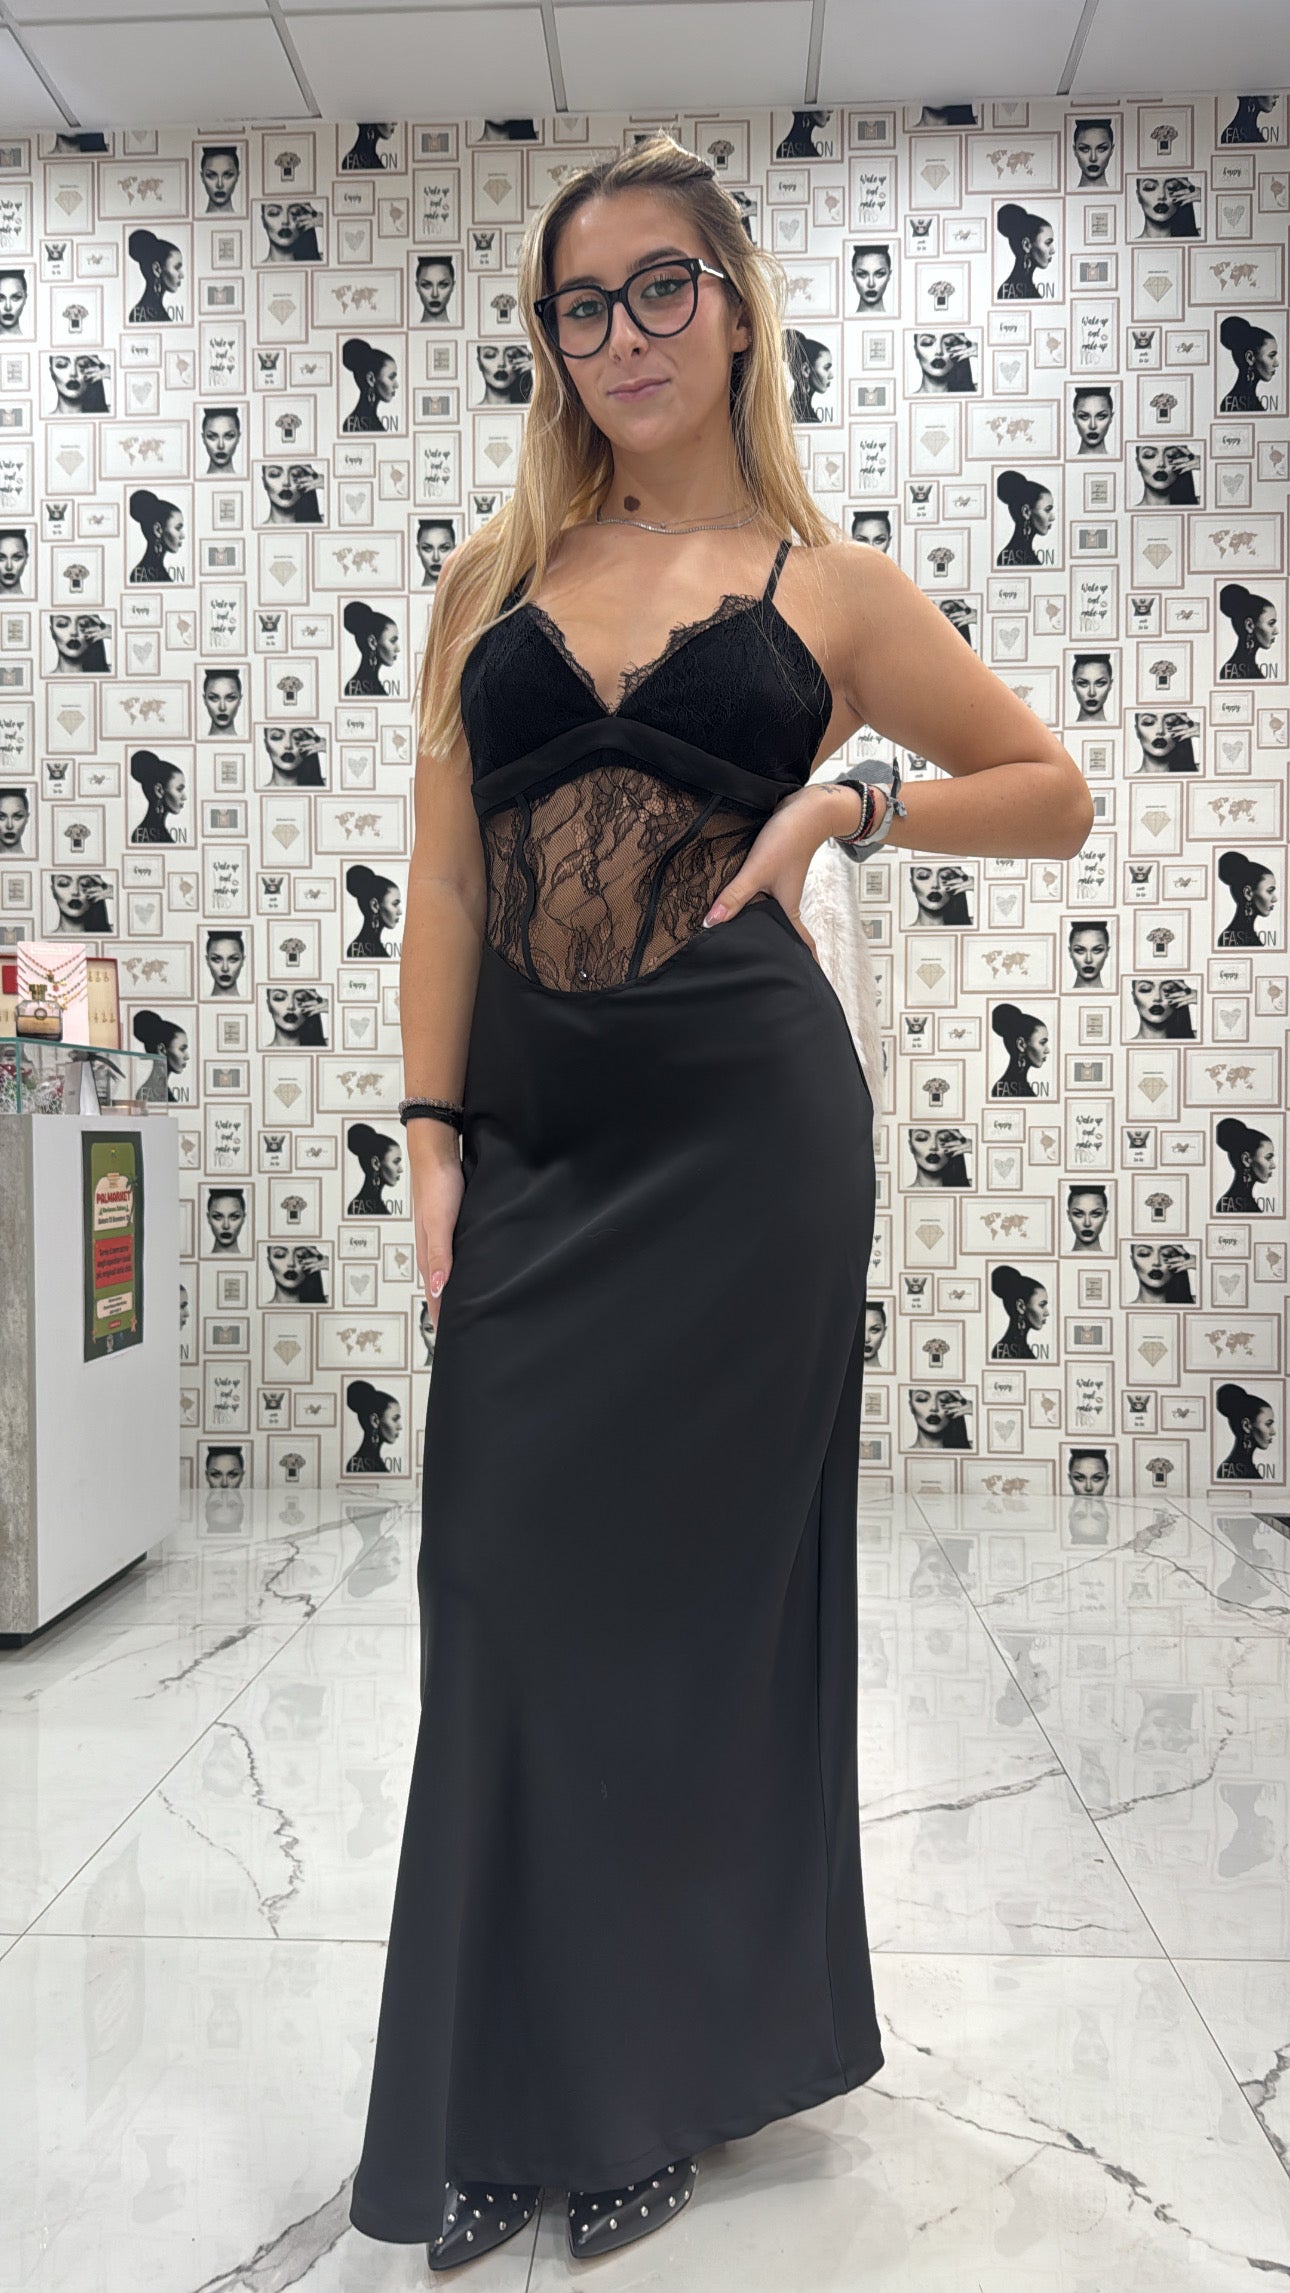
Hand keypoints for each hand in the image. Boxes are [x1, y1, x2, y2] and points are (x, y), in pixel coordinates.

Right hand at [408, 1125, 465, 1329]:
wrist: (437, 1150)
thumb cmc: (437, 1184)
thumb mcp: (440, 1223)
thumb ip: (439, 1256)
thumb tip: (439, 1290)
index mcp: (429, 1254)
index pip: (435, 1297)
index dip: (442, 1319)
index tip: (452, 1345)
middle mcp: (434, 1250)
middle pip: (442, 1289)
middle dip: (450, 1312)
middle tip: (465, 1336)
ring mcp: (444, 1237)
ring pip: (451, 1273)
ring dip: (457, 1292)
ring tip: (470, 1312)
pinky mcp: (454, 1225)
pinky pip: (458, 1255)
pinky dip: (465, 1270)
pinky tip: (476, 1272)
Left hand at [701, 782, 882, 959]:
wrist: (805, 808)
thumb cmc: (788, 839)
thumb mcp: (758, 870)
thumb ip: (735, 895)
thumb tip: (710, 923)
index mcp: (788, 910)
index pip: (800, 946)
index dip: (803, 965)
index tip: (799, 984)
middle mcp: (783, 903)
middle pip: (779, 933)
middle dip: (773, 951)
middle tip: (756, 972)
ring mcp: (776, 888)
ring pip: (766, 915)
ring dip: (756, 926)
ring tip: (737, 945)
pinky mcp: (768, 873)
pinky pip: (757, 895)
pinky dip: (747, 904)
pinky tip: (731, 907)